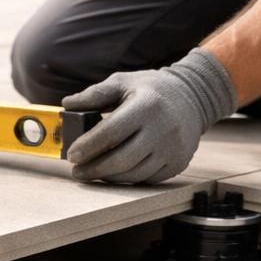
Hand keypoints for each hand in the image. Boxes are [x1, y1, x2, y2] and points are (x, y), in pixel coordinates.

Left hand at [62, 49, 237, 184]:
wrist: (193, 97)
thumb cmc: (151, 89)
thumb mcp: (123, 82)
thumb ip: (95, 94)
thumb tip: (67, 105)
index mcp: (147, 106)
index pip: (111, 133)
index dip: (88, 147)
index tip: (71, 155)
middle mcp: (162, 130)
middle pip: (122, 160)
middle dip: (95, 169)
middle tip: (77, 171)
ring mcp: (172, 149)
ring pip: (134, 174)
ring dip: (108, 177)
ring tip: (92, 172)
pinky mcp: (177, 164)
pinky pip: (147, 179)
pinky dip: (126, 178)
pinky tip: (114, 173)